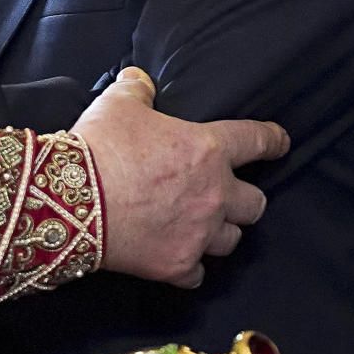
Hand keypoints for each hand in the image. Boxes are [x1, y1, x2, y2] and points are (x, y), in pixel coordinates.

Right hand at [74, 67, 288, 288]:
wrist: (71, 199)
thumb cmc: (101, 145)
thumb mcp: (117, 103)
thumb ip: (138, 89)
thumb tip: (141, 81)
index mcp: (207, 149)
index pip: (256, 141)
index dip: (273, 140)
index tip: (281, 143)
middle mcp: (214, 194)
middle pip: (256, 204)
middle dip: (245, 198)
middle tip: (226, 193)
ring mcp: (199, 234)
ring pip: (232, 240)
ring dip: (220, 231)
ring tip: (201, 224)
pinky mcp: (178, 265)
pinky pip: (199, 273)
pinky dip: (190, 264)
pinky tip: (177, 254)